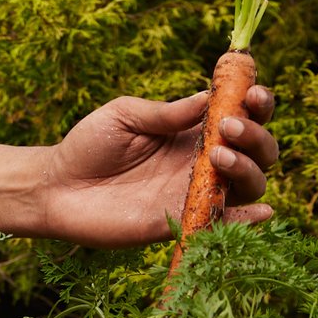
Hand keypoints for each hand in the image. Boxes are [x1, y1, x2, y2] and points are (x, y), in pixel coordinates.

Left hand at [30, 85, 278, 248]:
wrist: (55, 187)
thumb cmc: (88, 145)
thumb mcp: (124, 115)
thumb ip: (166, 112)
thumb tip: (210, 97)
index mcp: (192, 130)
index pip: (241, 115)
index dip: (257, 104)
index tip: (253, 93)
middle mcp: (203, 162)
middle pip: (258, 150)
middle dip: (256, 135)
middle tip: (228, 127)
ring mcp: (196, 192)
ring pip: (249, 184)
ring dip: (248, 168)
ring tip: (219, 155)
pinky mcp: (183, 221)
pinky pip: (224, 223)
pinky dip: (249, 219)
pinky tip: (262, 211)